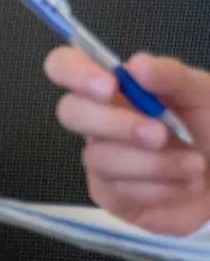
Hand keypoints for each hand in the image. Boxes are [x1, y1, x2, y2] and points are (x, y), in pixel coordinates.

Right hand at [47, 48, 209, 236]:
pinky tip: (187, 185)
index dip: (74, 72)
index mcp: (116, 87)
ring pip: (99, 157)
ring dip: (153, 164)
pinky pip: (120, 191)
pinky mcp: (112, 196)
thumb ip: (173, 76)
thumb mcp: (204, 94)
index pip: (65, 66)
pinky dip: (161, 188)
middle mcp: (100, 119)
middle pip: (70, 112)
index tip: (109, 86)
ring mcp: (102, 158)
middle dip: (114, 124)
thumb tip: (136, 65)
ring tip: (195, 166)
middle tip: (158, 134)